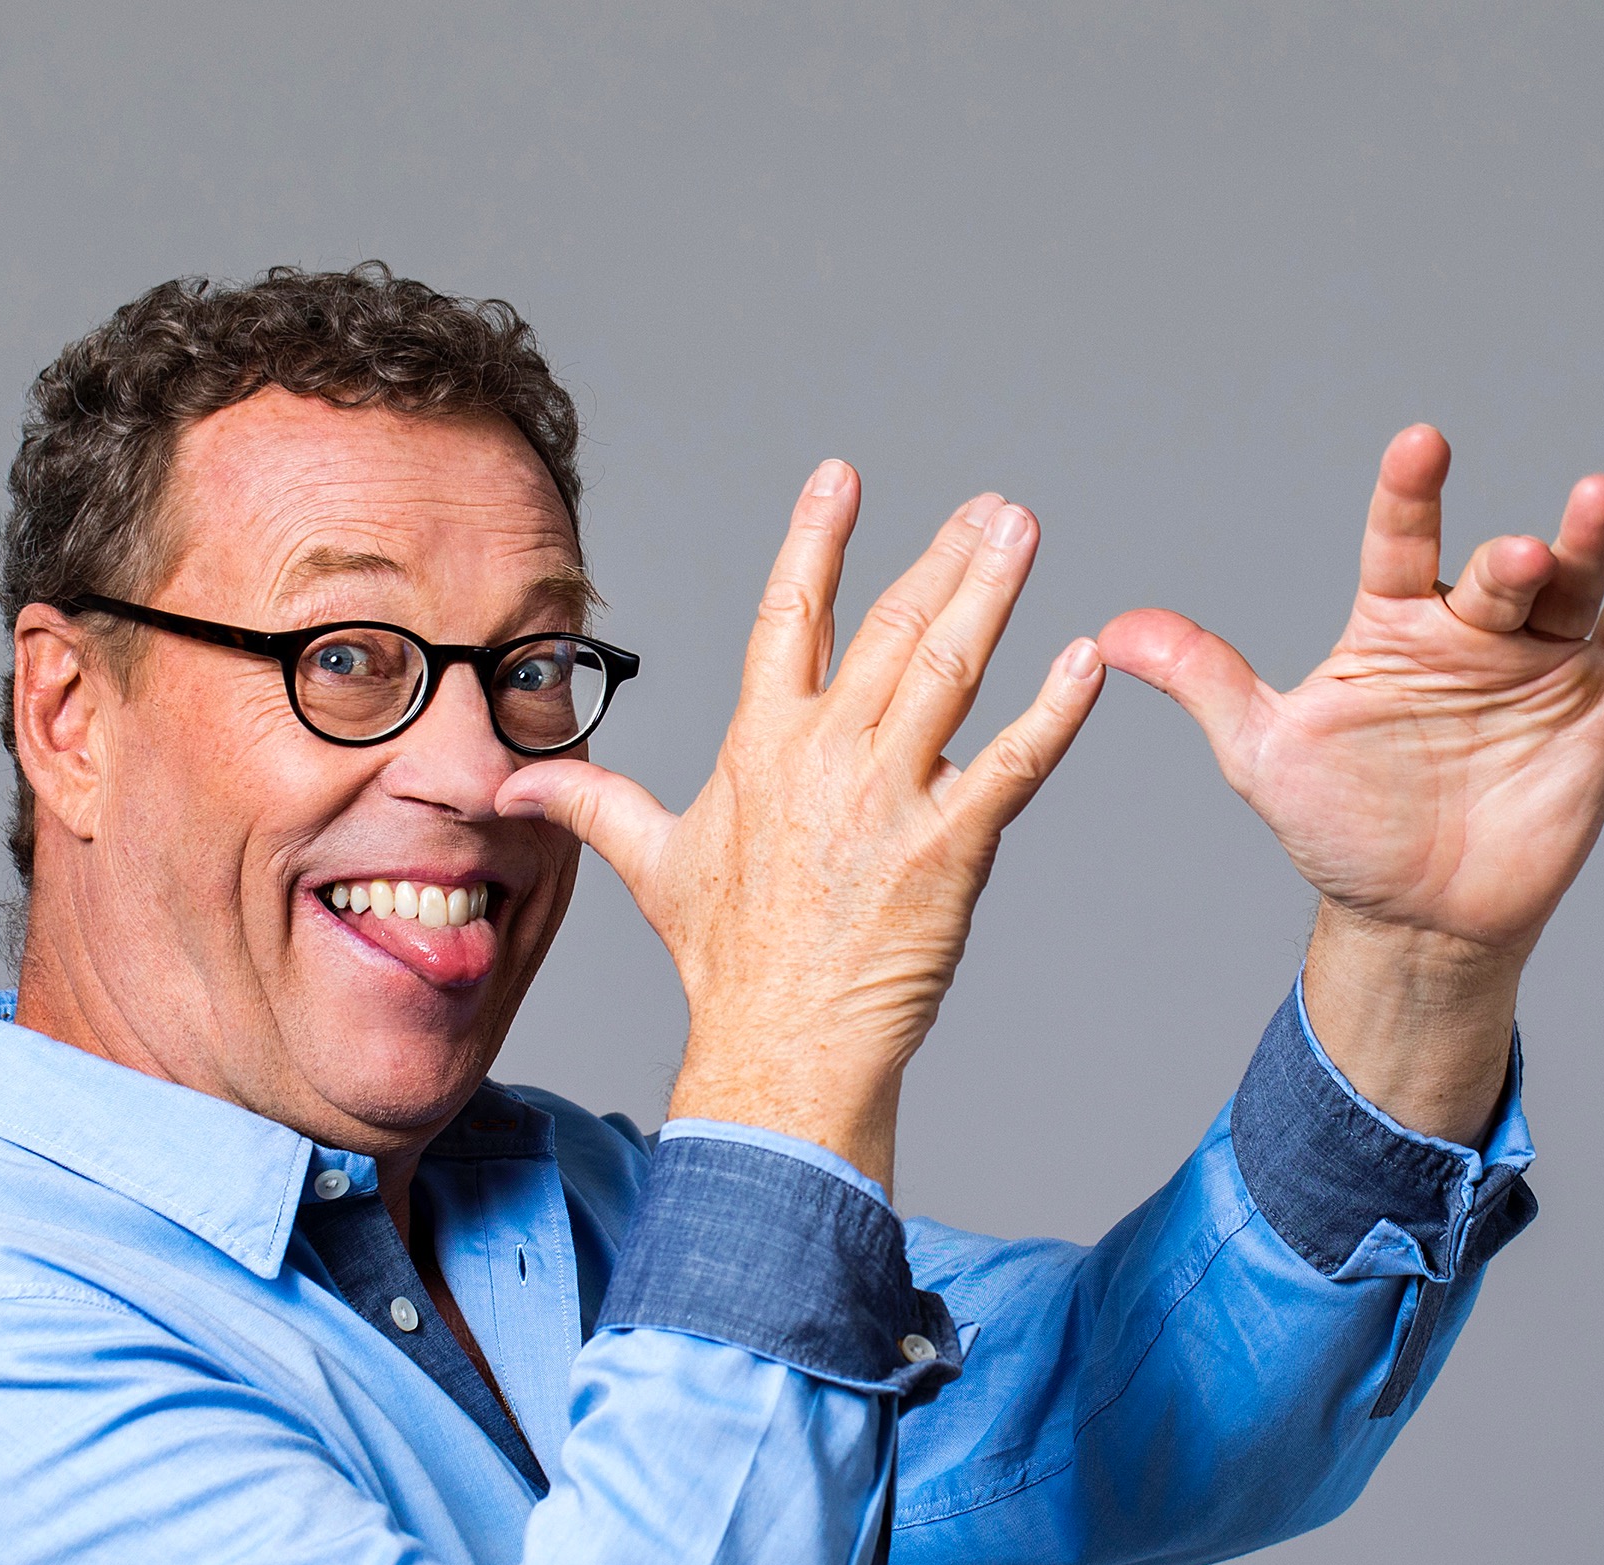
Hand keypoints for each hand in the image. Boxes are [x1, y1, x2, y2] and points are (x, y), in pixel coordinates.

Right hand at [499, 462, 1105, 1188]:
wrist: (782, 1046)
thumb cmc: (728, 964)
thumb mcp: (652, 866)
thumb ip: (596, 803)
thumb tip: (519, 782)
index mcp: (760, 747)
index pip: (789, 617)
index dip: (816, 542)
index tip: (842, 478)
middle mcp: (824, 757)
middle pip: (890, 628)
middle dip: (944, 557)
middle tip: (992, 507)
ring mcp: (888, 798)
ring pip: (949, 670)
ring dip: (992, 593)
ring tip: (1023, 533)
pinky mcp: (948, 847)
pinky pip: (1012, 764)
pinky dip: (1054, 711)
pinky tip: (1085, 661)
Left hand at [1101, 426, 1603, 1140]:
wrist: (1417, 919)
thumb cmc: (1341, 831)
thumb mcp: (1263, 754)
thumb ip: (1205, 681)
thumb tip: (1111, 630)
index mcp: (1389, 624)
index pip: (1399, 540)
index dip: (1409, 494)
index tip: (1420, 445)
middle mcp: (1466, 625)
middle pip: (1493, 571)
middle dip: (1506, 561)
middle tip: (1512, 558)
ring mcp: (1537, 655)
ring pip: (1570, 580)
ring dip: (1587, 538)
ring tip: (1597, 496)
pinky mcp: (1598, 691)